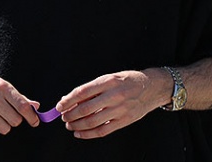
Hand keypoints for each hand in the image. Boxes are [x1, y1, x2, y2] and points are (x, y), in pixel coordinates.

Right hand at [0, 70, 40, 136]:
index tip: (34, 121)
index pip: (22, 106)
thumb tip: (35, 106)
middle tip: (8, 114)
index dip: (31, 116)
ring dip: (4, 125)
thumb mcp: (1, 84)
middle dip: (14, 120)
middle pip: (15, 120)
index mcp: (2, 87)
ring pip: (4, 128)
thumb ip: (19, 97)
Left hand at [56, 69, 170, 138]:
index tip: (60, 105)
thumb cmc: (127, 80)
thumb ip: (92, 88)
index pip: (82, 92)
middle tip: (63, 117)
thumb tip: (70, 99)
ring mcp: (120, 110)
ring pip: (93, 121)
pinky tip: (80, 133)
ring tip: (69, 125)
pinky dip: (89, 134)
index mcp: (108, 81)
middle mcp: (114, 95)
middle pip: (86, 108)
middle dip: (70, 114)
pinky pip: (103, 131)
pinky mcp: (125, 121)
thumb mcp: (109, 78)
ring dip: (77, 125)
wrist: (152, 87)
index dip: (68, 100)